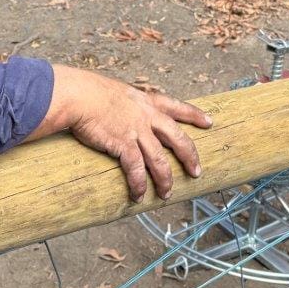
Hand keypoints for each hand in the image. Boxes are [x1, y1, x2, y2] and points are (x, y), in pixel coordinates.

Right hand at [33, 65, 212, 201]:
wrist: (79, 95)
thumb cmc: (90, 92)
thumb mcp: (117, 91)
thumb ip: (125, 103)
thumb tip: (120, 110)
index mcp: (147, 101)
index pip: (177, 107)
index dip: (195, 115)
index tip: (209, 122)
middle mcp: (147, 116)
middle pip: (178, 138)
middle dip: (190, 157)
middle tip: (197, 172)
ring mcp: (137, 131)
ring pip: (160, 160)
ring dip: (165, 180)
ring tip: (167, 194)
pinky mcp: (123, 145)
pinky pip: (136, 170)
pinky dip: (138, 185)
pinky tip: (138, 196)